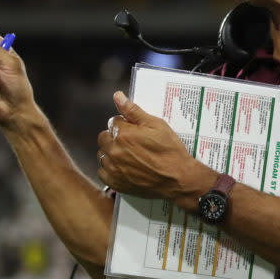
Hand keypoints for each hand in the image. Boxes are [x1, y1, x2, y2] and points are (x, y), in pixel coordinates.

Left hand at [97, 91, 215, 205]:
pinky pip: (102, 172)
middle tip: (131, 143)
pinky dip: (110, 169)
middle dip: (115, 137)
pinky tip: (123, 168)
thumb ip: (133, 110)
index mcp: (123, 134)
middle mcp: (114, 150)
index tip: (134, 131)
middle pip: (104, 137)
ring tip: (128, 156)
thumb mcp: (156, 125)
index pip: (113, 122)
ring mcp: (113, 168)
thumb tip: (117, 96)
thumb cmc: (169, 150)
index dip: (125, 125)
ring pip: (102, 154)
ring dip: (111, 153)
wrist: (177, 178)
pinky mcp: (115, 182)